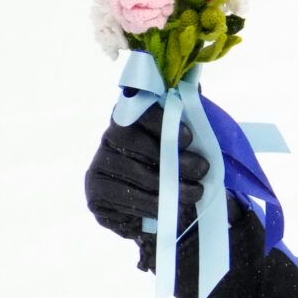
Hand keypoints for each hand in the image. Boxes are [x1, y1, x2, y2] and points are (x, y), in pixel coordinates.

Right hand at [84, 101, 208, 242]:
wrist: (163, 213)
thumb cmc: (176, 170)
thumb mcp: (186, 143)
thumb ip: (187, 116)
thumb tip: (197, 83)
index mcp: (128, 119)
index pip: (135, 109)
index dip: (159, 121)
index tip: (188, 136)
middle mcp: (108, 139)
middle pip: (130, 142)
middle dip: (170, 158)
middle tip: (202, 169)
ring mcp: (98, 167)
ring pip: (130, 172)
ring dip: (167, 185)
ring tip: (195, 193)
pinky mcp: (95, 195)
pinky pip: (122, 198)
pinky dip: (150, 204)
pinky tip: (168, 208)